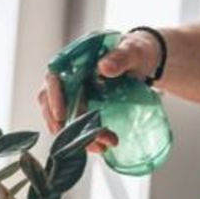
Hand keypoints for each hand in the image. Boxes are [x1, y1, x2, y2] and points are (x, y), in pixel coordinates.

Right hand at [37, 31, 161, 153]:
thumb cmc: (136, 52)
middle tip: (83, 141)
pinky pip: (78, 125)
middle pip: (53, 103)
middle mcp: (69, 77)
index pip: (53, 77)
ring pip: (65, 118)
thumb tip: (103, 68)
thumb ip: (120, 57)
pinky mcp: (84, 107)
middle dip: (66, 125)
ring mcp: (75, 94)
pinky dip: (86, 138)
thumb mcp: (133, 51)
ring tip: (101, 147)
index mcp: (75, 60)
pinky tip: (102, 146)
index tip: (62, 116)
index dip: (53, 97)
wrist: (146, 63)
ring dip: (78, 136)